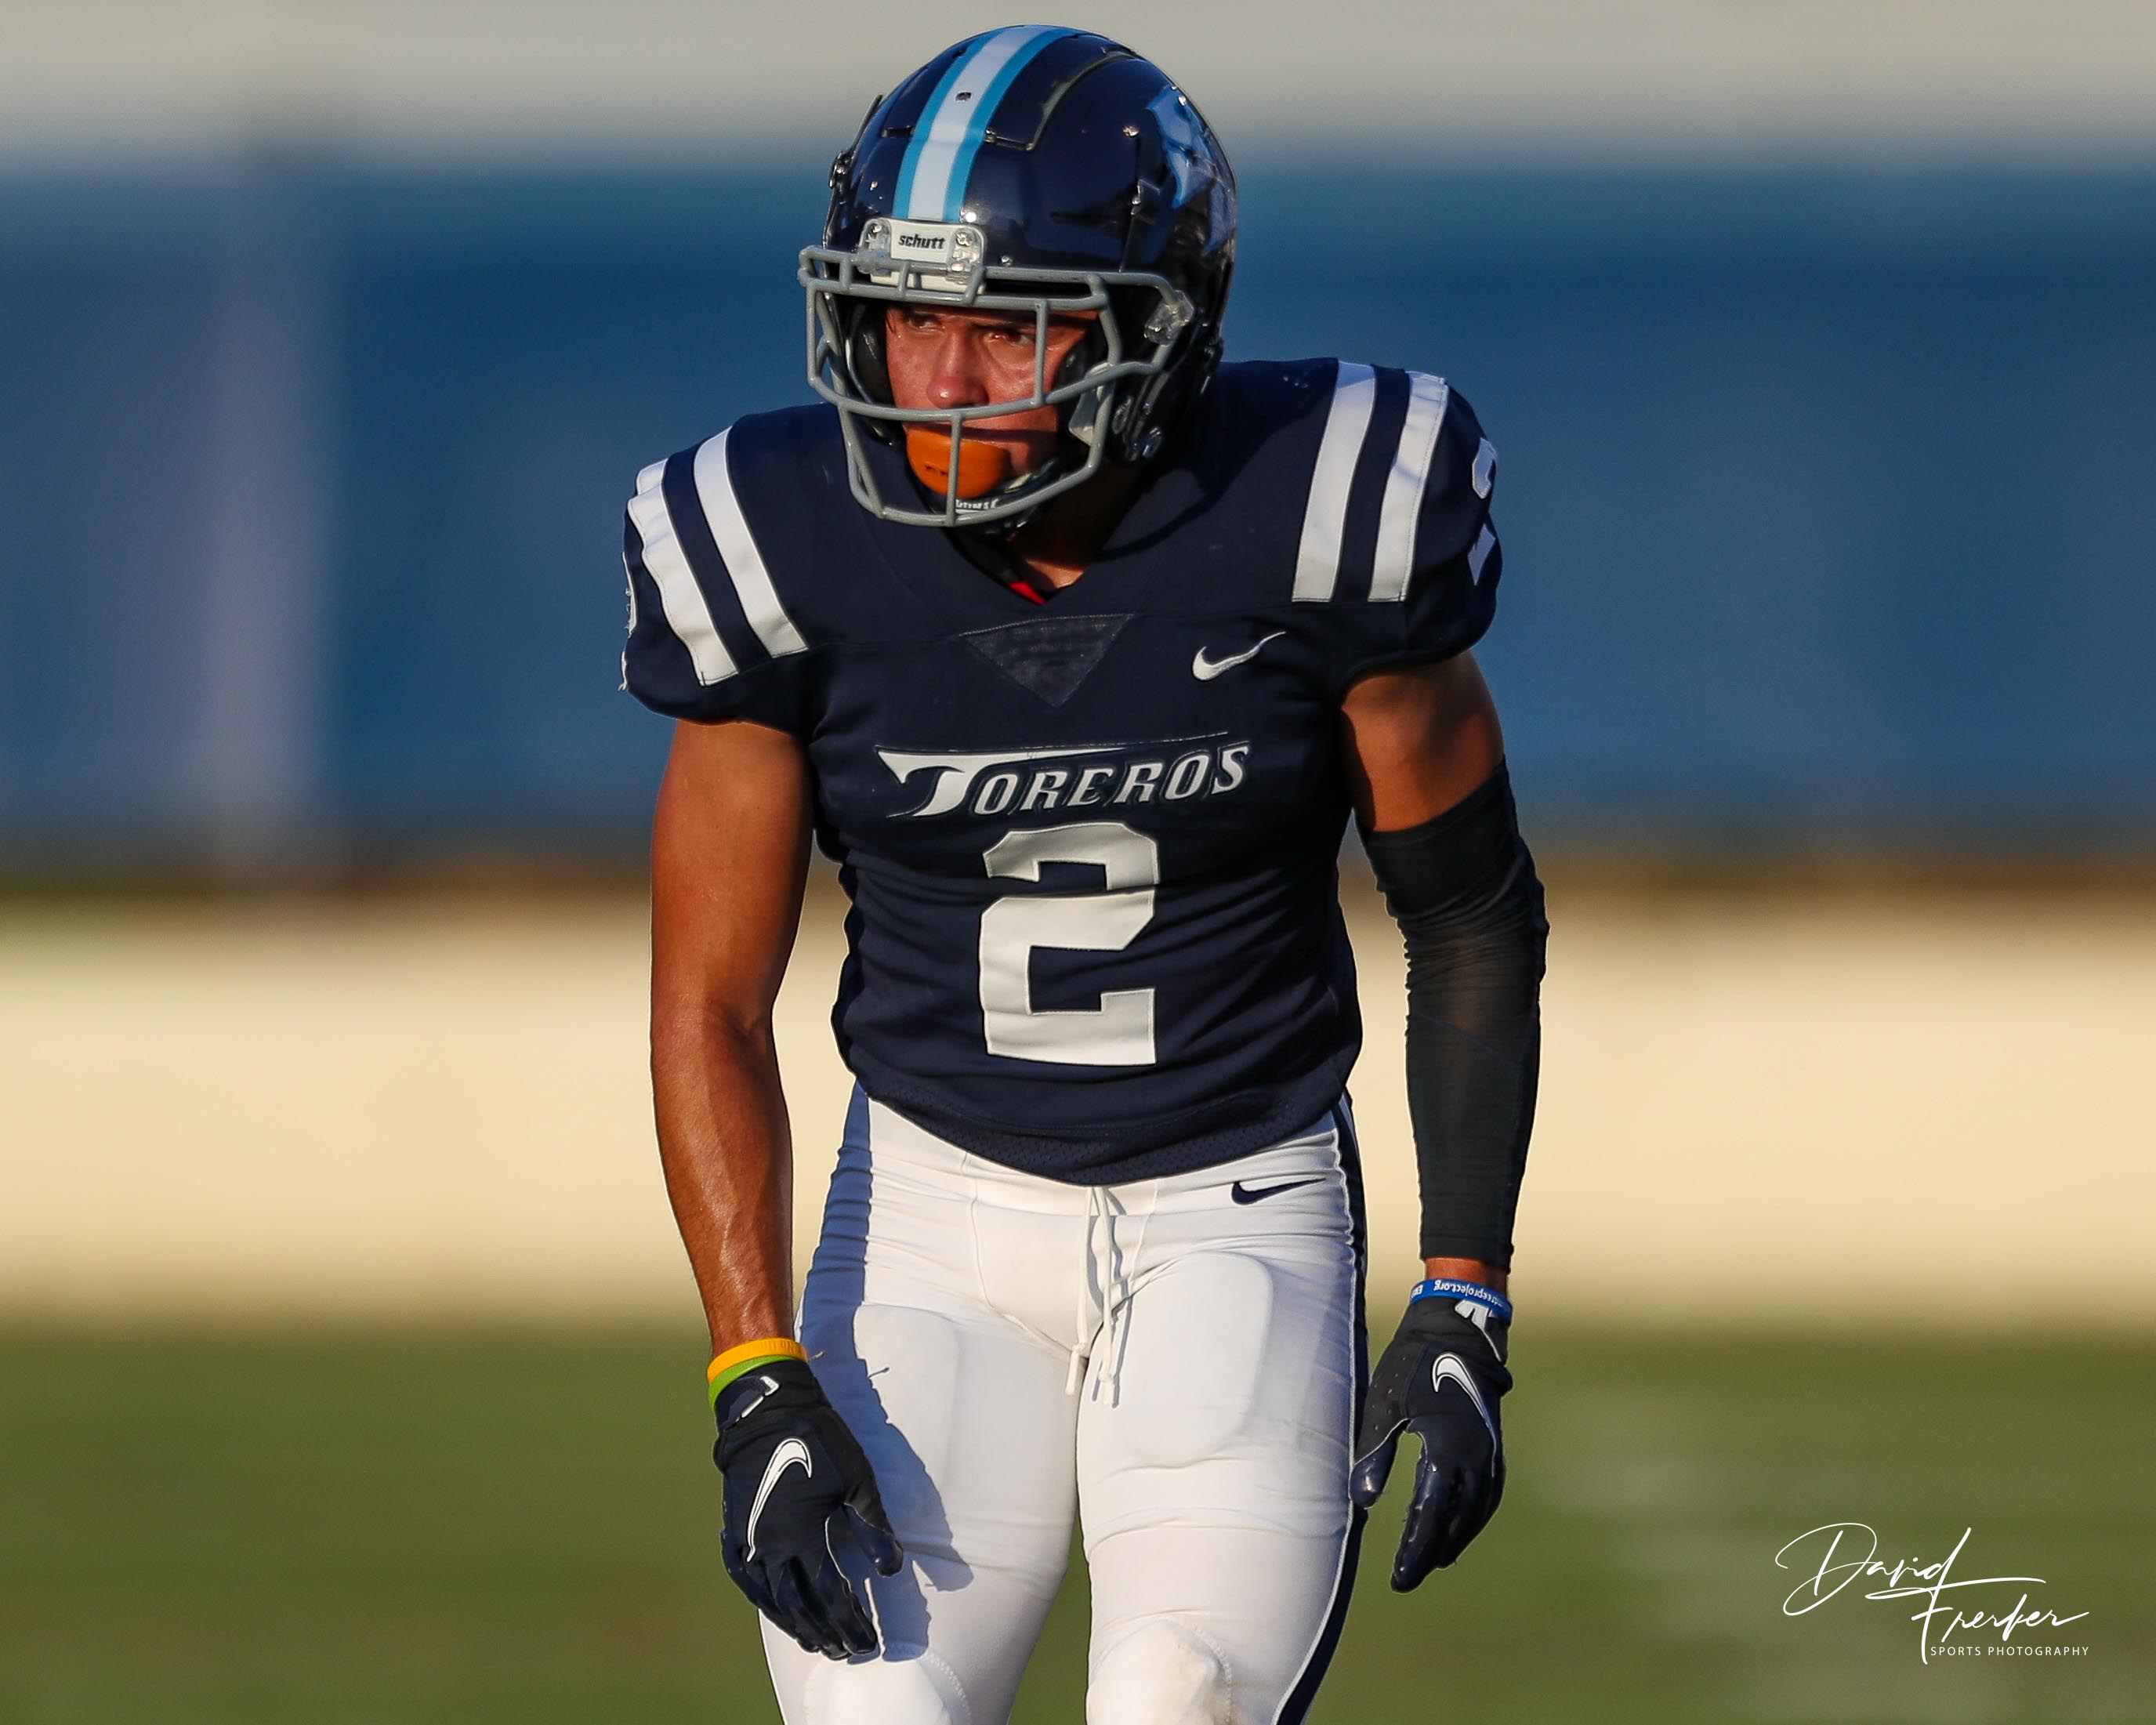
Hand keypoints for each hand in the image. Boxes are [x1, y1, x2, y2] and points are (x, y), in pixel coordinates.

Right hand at [713, 1358, 903, 1657]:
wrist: (766, 1411)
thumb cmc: (819, 1440)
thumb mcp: (856, 1479)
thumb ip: (874, 1527)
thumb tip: (892, 1569)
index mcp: (802, 1536)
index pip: (831, 1595)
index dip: (851, 1621)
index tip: (868, 1641)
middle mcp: (770, 1547)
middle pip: (799, 1607)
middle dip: (826, 1632)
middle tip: (846, 1651)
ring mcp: (748, 1541)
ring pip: (770, 1599)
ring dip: (795, 1624)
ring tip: (816, 1642)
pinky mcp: (734, 1531)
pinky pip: (746, 1579)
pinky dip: (763, 1600)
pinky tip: (775, 1609)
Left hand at [1349, 1295, 1510, 1588]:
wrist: (1454, 1331)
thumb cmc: (1410, 1366)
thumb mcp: (1383, 1407)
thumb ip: (1374, 1455)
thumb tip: (1363, 1502)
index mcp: (1446, 1449)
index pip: (1430, 1515)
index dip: (1415, 1549)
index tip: (1400, 1578)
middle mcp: (1475, 1458)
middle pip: (1455, 1521)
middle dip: (1431, 1552)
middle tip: (1407, 1579)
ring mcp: (1489, 1453)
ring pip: (1476, 1512)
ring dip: (1454, 1539)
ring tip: (1432, 1561)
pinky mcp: (1493, 1446)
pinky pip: (1488, 1494)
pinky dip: (1474, 1518)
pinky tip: (1460, 1528)